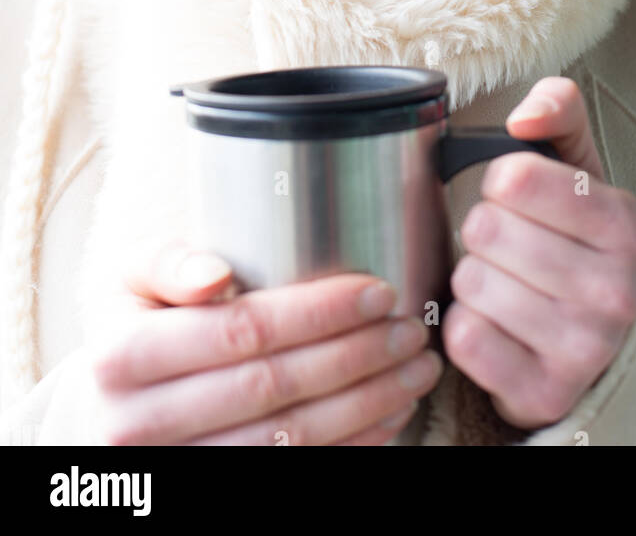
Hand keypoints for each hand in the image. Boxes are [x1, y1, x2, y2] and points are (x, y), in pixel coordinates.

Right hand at [86, 238, 442, 445]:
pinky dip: (353, 445)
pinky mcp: (211, 495)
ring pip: (291, 440)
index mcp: (122, 356)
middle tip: (410, 330)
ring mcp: (177, 470)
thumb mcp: (129, 280)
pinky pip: (295, 473)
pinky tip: (390, 414)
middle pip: (273, 387)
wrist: (101, 417)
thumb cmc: (134, 329)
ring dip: (367, 403)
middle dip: (356, 356)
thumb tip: (214, 275)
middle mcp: (140, 424)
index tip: (378, 292)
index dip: (318, 313)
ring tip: (415, 368)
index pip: (240, 331)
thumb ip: (167, 261)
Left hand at [442, 76, 635, 430]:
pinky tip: (497, 325)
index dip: (501, 180)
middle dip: (485, 230)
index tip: (517, 195)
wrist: (603, 345)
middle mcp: (617, 292)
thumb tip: (524, 117)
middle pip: (486, 229)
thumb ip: (559, 112)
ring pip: (470, 283)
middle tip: (510, 246)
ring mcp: (584, 349)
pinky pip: (464, 338)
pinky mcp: (543, 393)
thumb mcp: (582, 169)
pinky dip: (466, 326)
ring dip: (473, 279)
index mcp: (629, 227)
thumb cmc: (580, 242)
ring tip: (506, 284)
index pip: (518, 176)